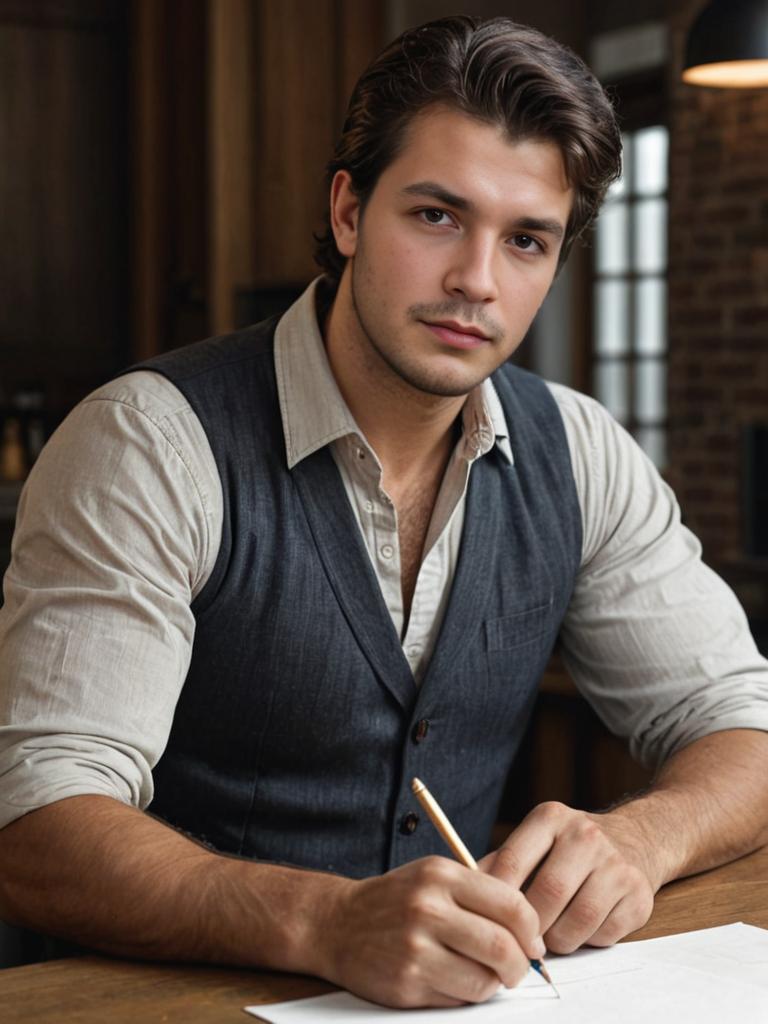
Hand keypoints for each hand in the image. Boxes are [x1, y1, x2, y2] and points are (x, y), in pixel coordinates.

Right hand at [315, 856, 544, 1008]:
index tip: (534, 941)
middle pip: (502, 946)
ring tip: (486, 975)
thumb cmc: (396, 900)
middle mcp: (428, 907)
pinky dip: (468, 995)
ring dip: (495, 984)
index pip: (510, 904)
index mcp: (441, 875)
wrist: (338, 924)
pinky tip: (457, 980)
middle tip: (519, 968)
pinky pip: (459, 999)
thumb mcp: (434, 876)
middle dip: (521, 965)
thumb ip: (478, 892)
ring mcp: (415, 947)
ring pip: (484, 980)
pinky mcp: (406, 982)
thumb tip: (531, 926)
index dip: (532, 929)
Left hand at [481, 802, 657, 953]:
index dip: (497, 899)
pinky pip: (604, 935)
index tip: (490, 920)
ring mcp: (616, 864)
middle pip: (546, 896)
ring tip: (553, 933)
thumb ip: (500, 863)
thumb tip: (464, 890)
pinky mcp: (639, 894)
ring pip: (576, 923)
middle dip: (530, 926)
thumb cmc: (570, 848)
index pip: (512, 862)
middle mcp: (585, 835)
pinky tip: (584, 926)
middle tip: (522, 939)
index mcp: (550, 818)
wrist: (636, 839)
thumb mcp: (535, 840)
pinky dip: (588, 941)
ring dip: (559, 940)